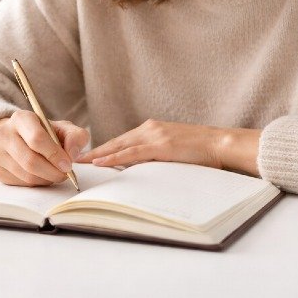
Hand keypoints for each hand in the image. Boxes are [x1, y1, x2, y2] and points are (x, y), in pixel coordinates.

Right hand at [0, 111, 89, 186]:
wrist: (18, 137)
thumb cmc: (45, 133)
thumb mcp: (62, 128)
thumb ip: (75, 136)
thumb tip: (72, 154)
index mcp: (20, 118)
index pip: (37, 138)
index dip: (55, 155)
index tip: (68, 165)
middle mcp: (3, 133)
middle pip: (30, 161)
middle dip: (52, 172)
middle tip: (64, 174)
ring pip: (26, 175)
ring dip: (46, 179)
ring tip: (55, 174)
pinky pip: (21, 184)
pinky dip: (36, 183)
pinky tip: (42, 176)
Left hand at [76, 119, 261, 175]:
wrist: (221, 144)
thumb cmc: (201, 151)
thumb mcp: (174, 151)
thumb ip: (157, 155)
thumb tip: (141, 168)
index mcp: (153, 129)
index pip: (123, 140)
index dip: (105, 148)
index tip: (89, 155)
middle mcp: (150, 128)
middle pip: (116, 141)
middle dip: (96, 150)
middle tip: (77, 158)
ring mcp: (154, 135)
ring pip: (120, 146)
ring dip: (99, 154)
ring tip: (82, 162)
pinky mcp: (160, 145)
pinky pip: (131, 153)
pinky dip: (114, 158)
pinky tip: (101, 162)